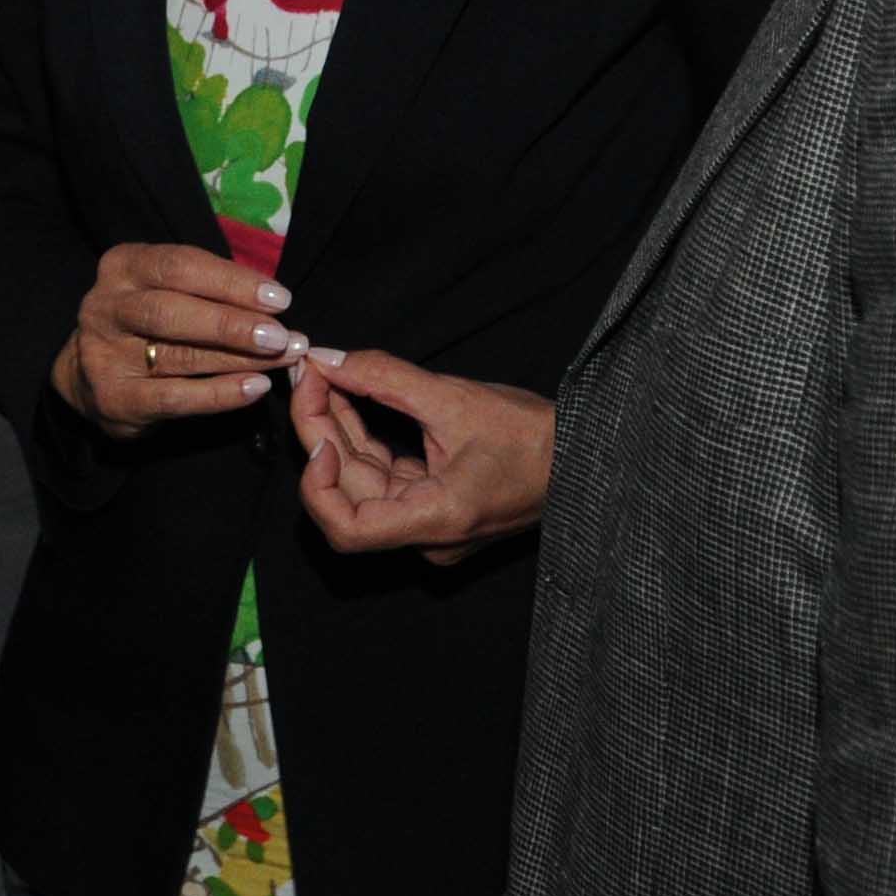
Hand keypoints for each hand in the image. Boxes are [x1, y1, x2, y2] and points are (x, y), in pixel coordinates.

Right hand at [50, 240, 303, 439]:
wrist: (90, 373)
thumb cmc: (147, 322)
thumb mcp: (167, 289)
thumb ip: (210, 289)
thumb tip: (273, 303)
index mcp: (123, 267)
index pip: (180, 266)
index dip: (231, 282)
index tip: (279, 298)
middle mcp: (106, 306)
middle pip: (173, 311)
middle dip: (232, 323)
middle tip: (281, 335)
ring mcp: (104, 354)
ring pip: (178, 355)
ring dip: (238, 359)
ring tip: (282, 360)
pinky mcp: (114, 397)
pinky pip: (174, 397)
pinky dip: (219, 394)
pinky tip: (254, 389)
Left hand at [288, 348, 554, 564]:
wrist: (584, 455)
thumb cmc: (535, 436)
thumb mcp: (454, 398)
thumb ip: (384, 378)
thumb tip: (327, 360)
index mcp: (436, 520)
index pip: (346, 528)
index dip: (315, 481)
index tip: (315, 426)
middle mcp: (428, 536)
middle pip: (350, 493)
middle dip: (322, 430)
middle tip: (311, 373)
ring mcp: (430, 525)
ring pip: (363, 482)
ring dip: (340, 430)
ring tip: (326, 376)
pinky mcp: (434, 507)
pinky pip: (385, 476)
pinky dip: (364, 439)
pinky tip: (352, 397)